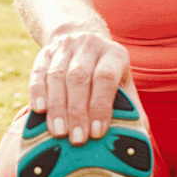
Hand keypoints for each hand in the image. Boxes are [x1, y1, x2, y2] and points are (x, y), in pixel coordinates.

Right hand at [29, 26, 130, 145]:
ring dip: (57, 107)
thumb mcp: (123, 83)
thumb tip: (138, 137)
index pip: (106, 77)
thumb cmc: (107, 71)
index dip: (100, 106)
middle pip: (79, 77)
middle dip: (77, 111)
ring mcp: (65, 47)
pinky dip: (38, 92)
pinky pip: (38, 73)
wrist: (83, 38)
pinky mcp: (45, 53)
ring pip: (57, 76)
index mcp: (114, 53)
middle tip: (77, 139)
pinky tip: (39, 110)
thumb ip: (131, 106)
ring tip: (59, 132)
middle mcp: (90, 46)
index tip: (97, 133)